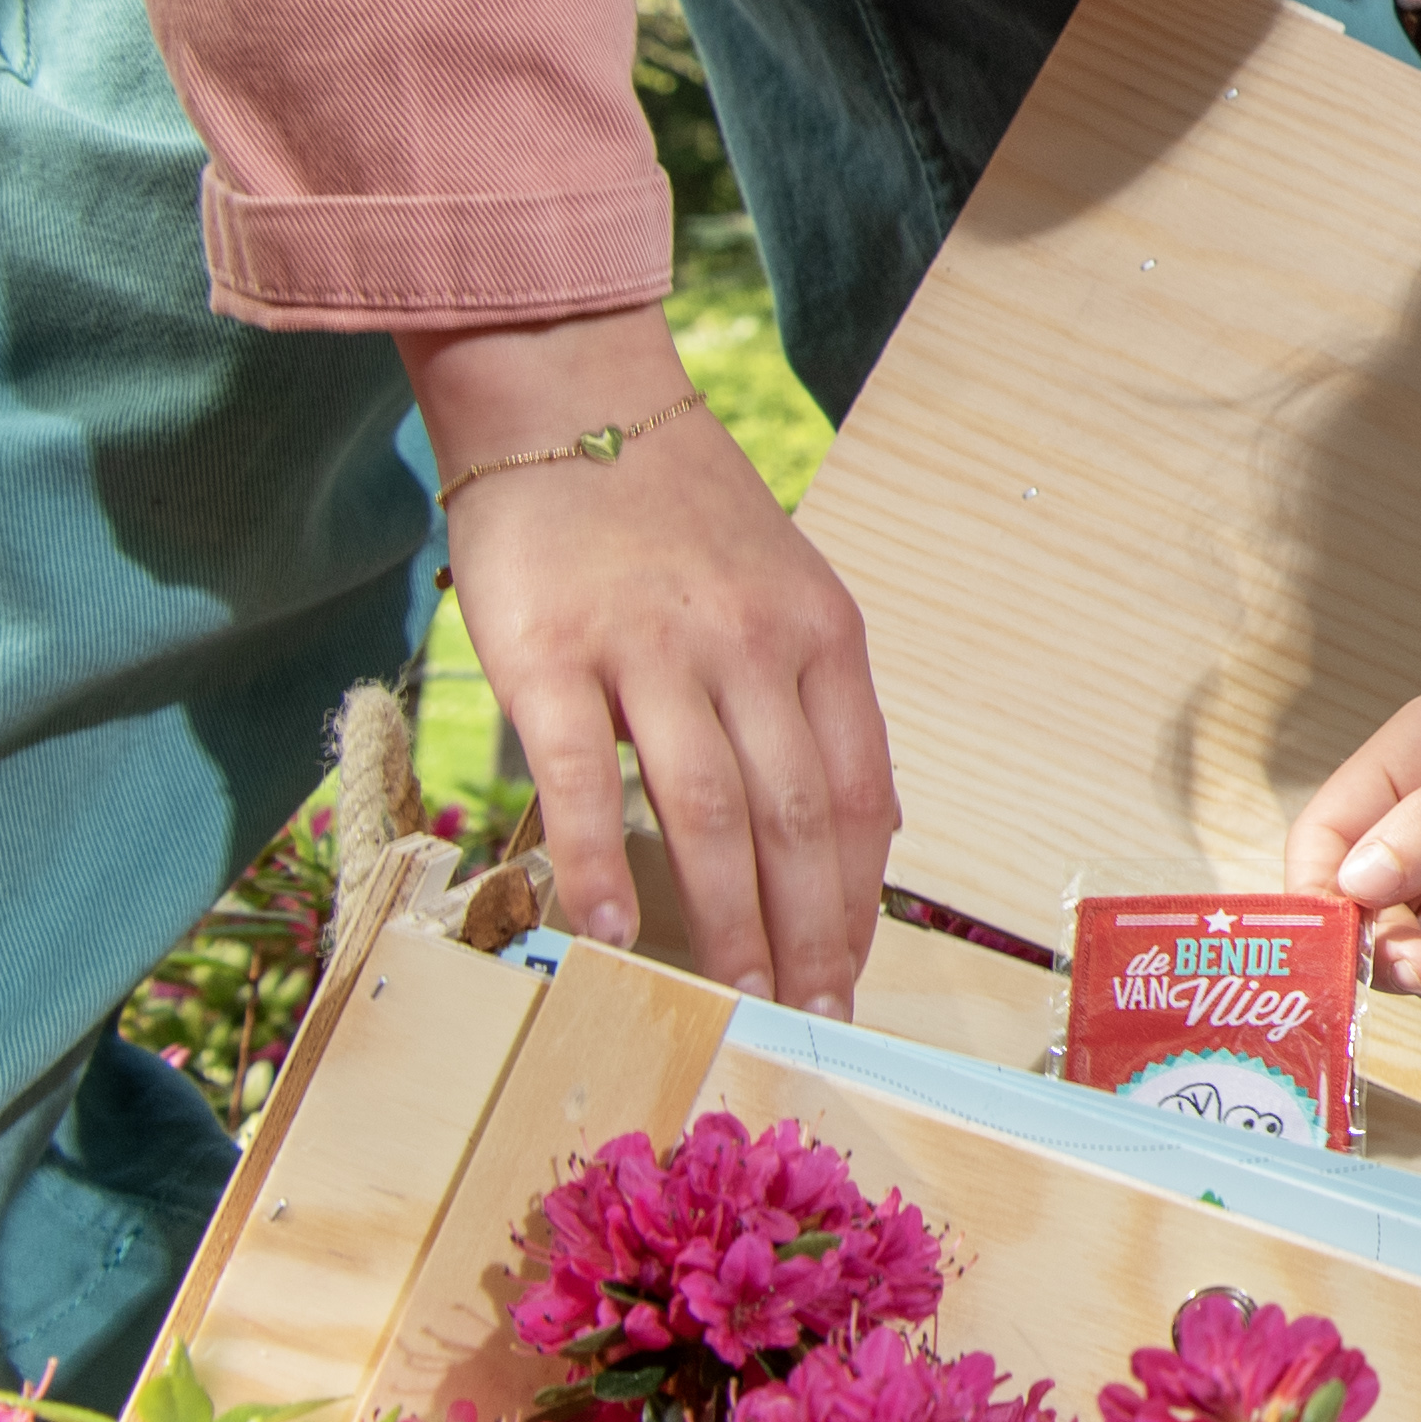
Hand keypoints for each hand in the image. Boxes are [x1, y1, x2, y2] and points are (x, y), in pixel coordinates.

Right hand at [411, 305, 892, 1012]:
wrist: (573, 402)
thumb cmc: (680, 515)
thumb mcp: (791, 592)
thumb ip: (822, 701)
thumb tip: (869, 828)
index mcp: (819, 636)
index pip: (859, 793)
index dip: (860, 897)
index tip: (854, 975)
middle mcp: (749, 646)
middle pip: (795, 818)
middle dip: (808, 933)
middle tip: (807, 1019)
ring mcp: (650, 649)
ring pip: (705, 811)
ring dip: (722, 921)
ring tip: (729, 1000)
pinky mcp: (550, 655)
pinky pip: (578, 778)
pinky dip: (595, 864)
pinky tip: (605, 932)